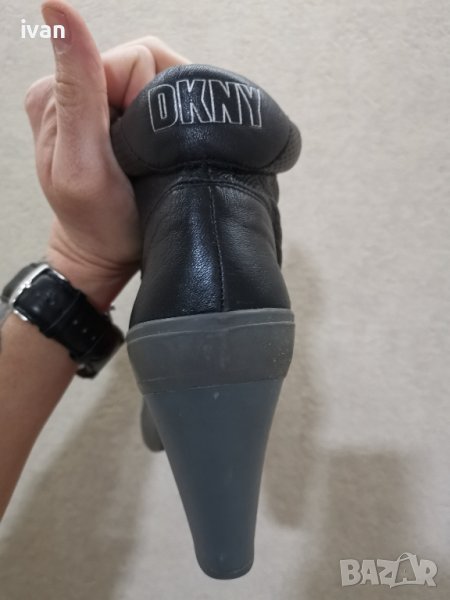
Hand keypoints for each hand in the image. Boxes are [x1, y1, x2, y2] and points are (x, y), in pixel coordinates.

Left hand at [25, 0, 189, 309]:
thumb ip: (78, 90)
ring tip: (155, 157)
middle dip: (164, 110)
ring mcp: (95, 99)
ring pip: (158, 82)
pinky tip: (157, 150)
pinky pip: (155, 99)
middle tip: (152, 156)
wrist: (102, 253)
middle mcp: (76, 86)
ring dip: (167, 118)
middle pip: (150, 67)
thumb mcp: (85, 163)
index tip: (152, 146)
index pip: (138, 59)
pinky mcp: (112, 113)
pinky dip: (165, 123)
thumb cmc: (100, 223)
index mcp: (62, 91)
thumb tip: (58, 10)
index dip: (160, 101)